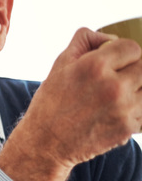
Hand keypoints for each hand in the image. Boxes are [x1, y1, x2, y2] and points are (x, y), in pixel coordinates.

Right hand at [0, 27, 141, 180]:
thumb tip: (110, 38)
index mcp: (95, 66)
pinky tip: (115, 112)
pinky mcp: (129, 128)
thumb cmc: (51, 102)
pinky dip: (135, 110)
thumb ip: (85, 41)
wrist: (46, 143)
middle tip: (118, 78)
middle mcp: (113, 86)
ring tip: (116, 96)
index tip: (116, 60)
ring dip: (135, 90)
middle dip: (133, 70)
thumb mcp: (59, 64)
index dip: (124, 52)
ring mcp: (124, 108)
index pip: (132, 48)